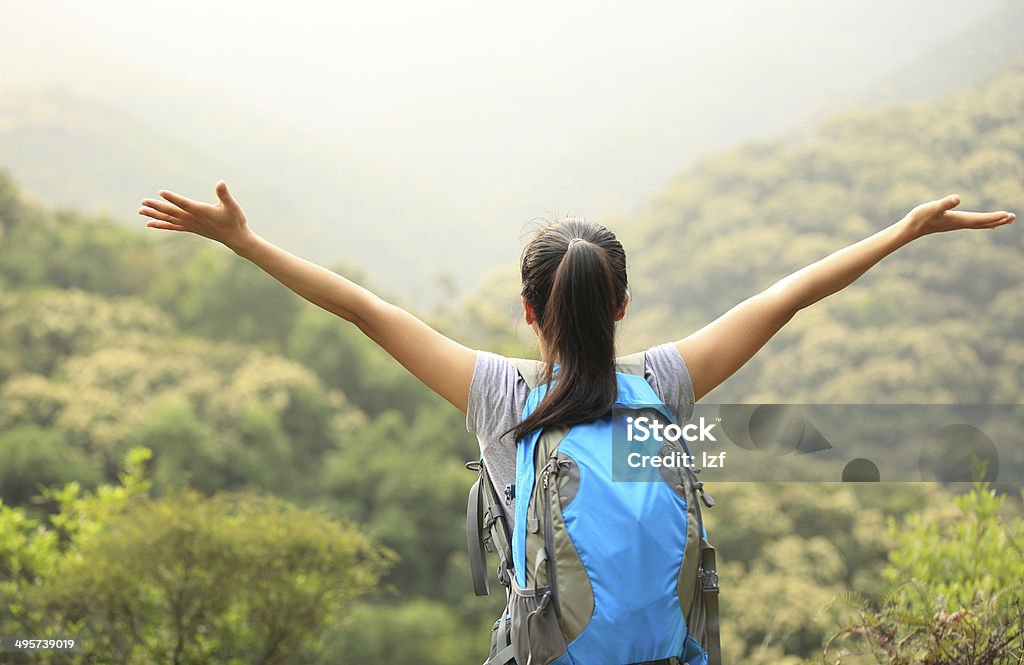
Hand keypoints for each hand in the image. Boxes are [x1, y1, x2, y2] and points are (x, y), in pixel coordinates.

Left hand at [138, 181, 254, 252]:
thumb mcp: (232, 206)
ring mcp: (190, 225)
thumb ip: (224, 194)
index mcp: (201, 212)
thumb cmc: (235, 220)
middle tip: (142, 202)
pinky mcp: (191, 228)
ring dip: (154, 215)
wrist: (235, 238)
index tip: (160, 192)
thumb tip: (220, 182)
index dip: (173, 198)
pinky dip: (161, 224)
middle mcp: (193, 219)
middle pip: (171, 212)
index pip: (184, 204)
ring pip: (169, 219)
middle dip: (157, 207)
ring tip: (140, 211)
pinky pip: (172, 226)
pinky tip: (150, 223)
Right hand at [904, 194, 1014, 237]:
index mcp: (957, 220)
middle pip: (983, 223)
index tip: (1007, 215)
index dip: (994, 217)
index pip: (979, 219)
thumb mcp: (932, 207)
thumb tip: (957, 198)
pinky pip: (973, 224)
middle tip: (1013, 218)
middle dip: (998, 220)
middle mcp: (959, 223)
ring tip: (1006, 220)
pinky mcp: (952, 223)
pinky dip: (983, 223)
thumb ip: (945, 203)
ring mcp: (956, 224)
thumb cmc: (920, 217)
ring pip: (979, 224)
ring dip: (993, 222)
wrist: (910, 229)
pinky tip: (988, 224)